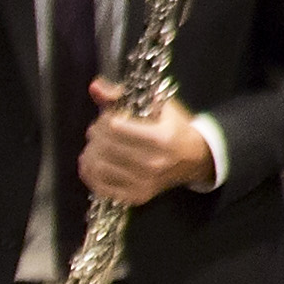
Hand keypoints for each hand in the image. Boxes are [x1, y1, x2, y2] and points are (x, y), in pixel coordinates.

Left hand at [78, 91, 217, 208]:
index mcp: (161, 138)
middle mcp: (153, 163)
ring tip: (95, 145)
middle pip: (105, 146)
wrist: (195, 159)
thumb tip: (93, 86)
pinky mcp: (136, 197)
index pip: (115, 127)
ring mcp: (144, 183)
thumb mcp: (157, 105)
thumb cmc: (175, 128)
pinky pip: (99, 186)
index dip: (104, 119)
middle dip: (95, 134)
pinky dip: (88, 173)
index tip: (107, 117)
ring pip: (98, 166)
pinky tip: (92, 162)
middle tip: (97, 130)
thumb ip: (122, 96)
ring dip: (89, 152)